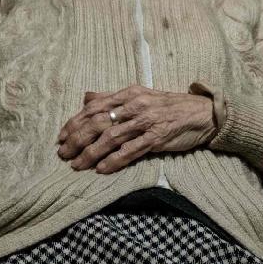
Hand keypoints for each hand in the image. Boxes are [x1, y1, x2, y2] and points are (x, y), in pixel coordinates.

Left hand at [56, 86, 217, 174]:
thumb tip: (86, 97)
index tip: (61, 136)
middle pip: (98, 123)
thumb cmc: (168, 106)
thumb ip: (112, 98)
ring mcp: (145, 122)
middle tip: (63, 154)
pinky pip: (131, 151)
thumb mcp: (139, 96)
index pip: (93, 108)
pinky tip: (101, 169)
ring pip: (111, 138)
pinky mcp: (156, 138)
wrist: (201, 114)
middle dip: (77, 139)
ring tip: (77, 165)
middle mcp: (134, 106)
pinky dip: (114, 160)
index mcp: (128, 94)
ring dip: (90, 153)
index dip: (74, 122)